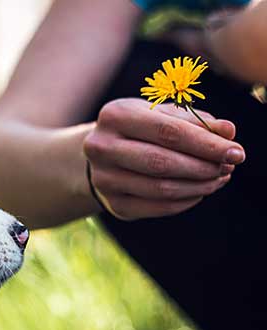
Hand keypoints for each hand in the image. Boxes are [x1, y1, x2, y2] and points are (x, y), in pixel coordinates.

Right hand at [83, 98, 244, 219]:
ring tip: (218, 179)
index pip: (167, 131)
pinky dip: (185, 201)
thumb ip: (195, 121)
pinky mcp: (113, 203)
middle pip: (161, 162)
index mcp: (115, 116)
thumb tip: (228, 132)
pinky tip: (199, 191)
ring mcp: (103, 178)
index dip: (206, 143)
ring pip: (160, 188)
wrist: (103, 155)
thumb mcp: (163, 115)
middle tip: (227, 167)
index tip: (236, 152)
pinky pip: (157, 207)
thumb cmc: (140, 129)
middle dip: (202, 167)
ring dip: (198, 186)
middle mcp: (101, 147)